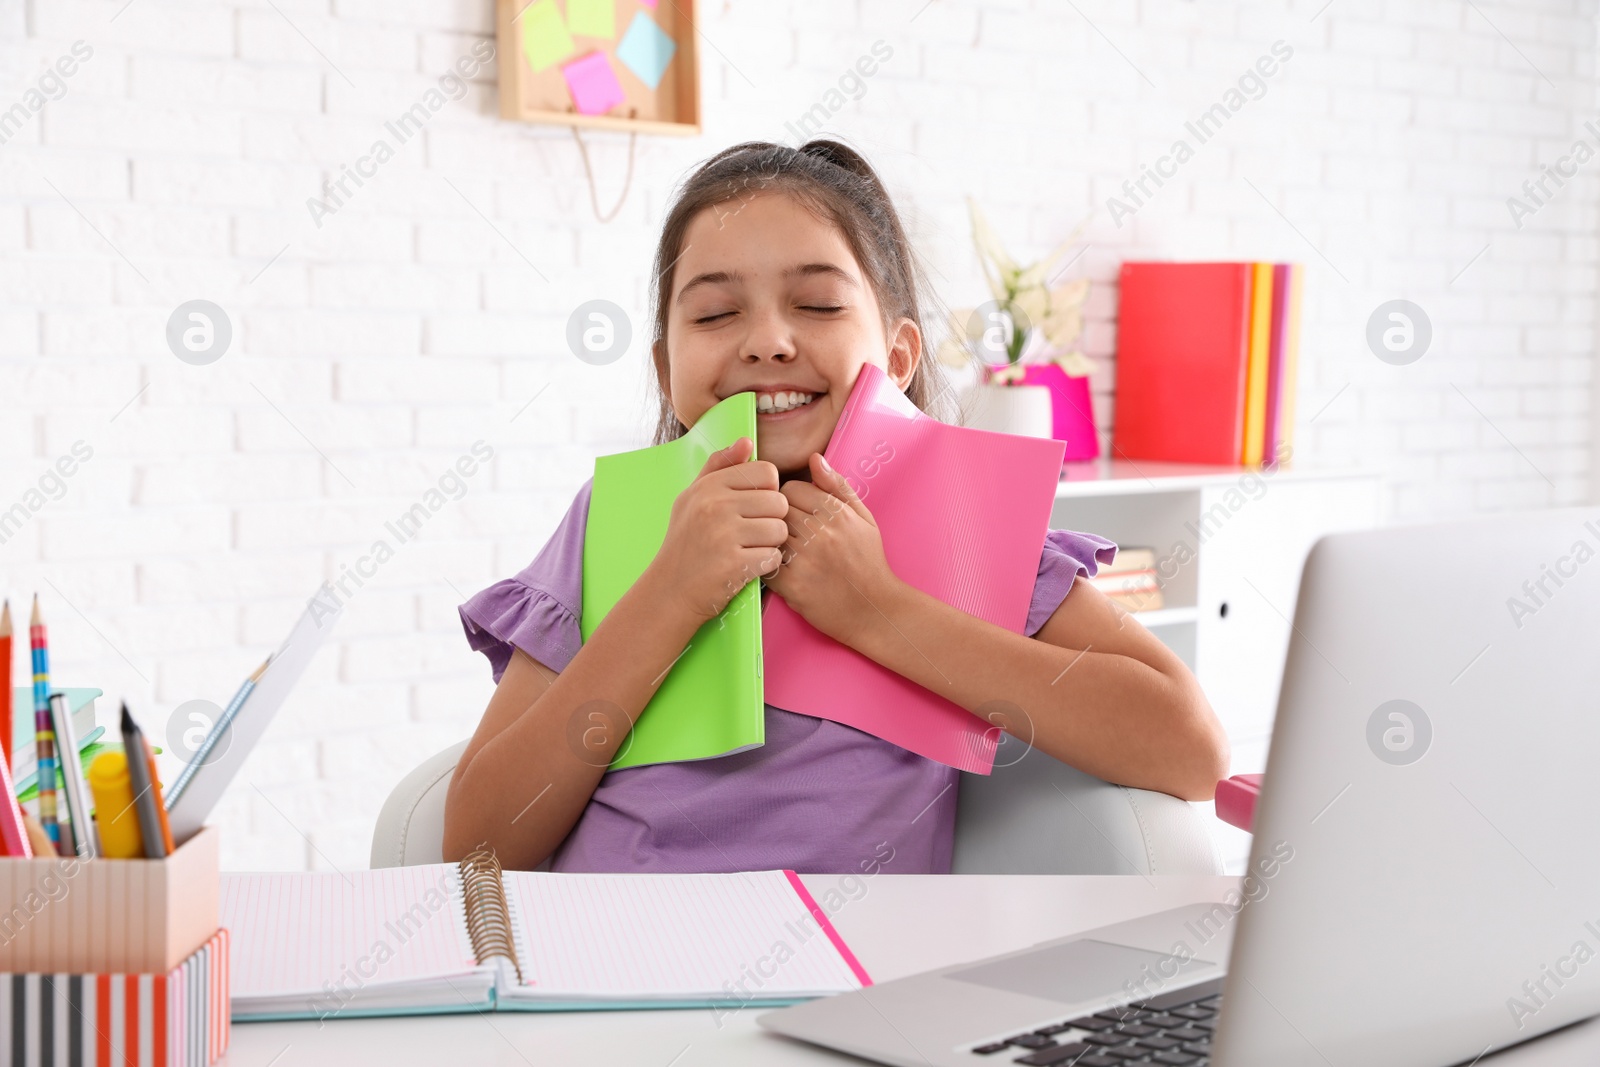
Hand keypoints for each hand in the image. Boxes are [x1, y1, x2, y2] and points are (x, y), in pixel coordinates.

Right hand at [648, 437, 788, 623]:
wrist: (669, 590)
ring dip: (771, 543)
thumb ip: (719, 467)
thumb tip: (747, 442)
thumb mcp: (692, 498)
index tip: (753, 507)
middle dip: (772, 519)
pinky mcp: (735, 564)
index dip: (768, 490)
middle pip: (779, 501)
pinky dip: (766, 565)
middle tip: (752, 533)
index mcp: (710, 487)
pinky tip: (747, 566)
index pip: (767, 472)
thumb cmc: (685, 542)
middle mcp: (716, 506)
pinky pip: (774, 557)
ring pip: (780, 530)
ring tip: (749, 549)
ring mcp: (725, 536)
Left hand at [762, 452, 899, 647]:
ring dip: (772, 539)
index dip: (791, 499)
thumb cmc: (869, 562)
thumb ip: (838, 487)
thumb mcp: (864, 518)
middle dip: (779, 518)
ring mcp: (804, 559)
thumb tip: (815, 458)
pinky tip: (781, 567)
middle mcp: (820, 533)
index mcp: (837, 513)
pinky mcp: (792, 585)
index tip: (797, 512)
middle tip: (789, 531)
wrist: (875, 609)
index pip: (791, 489)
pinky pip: (765, 562)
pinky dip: (767, 563)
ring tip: (785, 549)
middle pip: (777, 509)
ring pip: (768, 533)